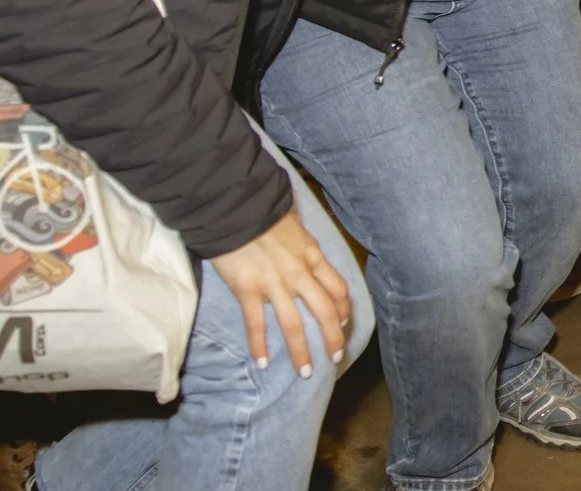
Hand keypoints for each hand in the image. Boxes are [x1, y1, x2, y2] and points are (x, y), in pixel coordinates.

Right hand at [208, 210, 352, 378]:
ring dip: (301, 352)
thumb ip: (306, 249)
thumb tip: (311, 262)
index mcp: (313, 256)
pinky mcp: (248, 290)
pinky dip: (259, 345)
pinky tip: (262, 362)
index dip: (344, 310)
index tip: (343, 323)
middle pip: (324, 312)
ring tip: (306, 372)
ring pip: (294, 325)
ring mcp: (274, 283)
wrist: (236, 208)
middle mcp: (299, 273)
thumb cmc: (265, 215)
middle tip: (335, 357)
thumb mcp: (296, 229)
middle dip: (333, 338)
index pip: (338, 289)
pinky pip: (256, 324)